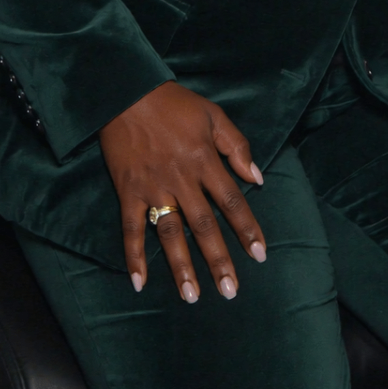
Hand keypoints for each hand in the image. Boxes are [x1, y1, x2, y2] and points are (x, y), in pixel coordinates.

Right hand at [99, 81, 266, 302]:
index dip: (247, 229)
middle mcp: (181, 179)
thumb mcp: (213, 115)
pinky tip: (139, 282)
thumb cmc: (174, 103)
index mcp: (204, 161)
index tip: (260, 255)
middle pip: (203, 226)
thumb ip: (236, 146)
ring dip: (181, 266)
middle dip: (218, 260)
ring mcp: (153, 187)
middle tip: (230, 291)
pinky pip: (130, 228)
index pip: (232, 201)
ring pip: (169, 233)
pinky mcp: (128, 191)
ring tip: (192, 297)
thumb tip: (256, 178)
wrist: (127, 92)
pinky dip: (134, 255)